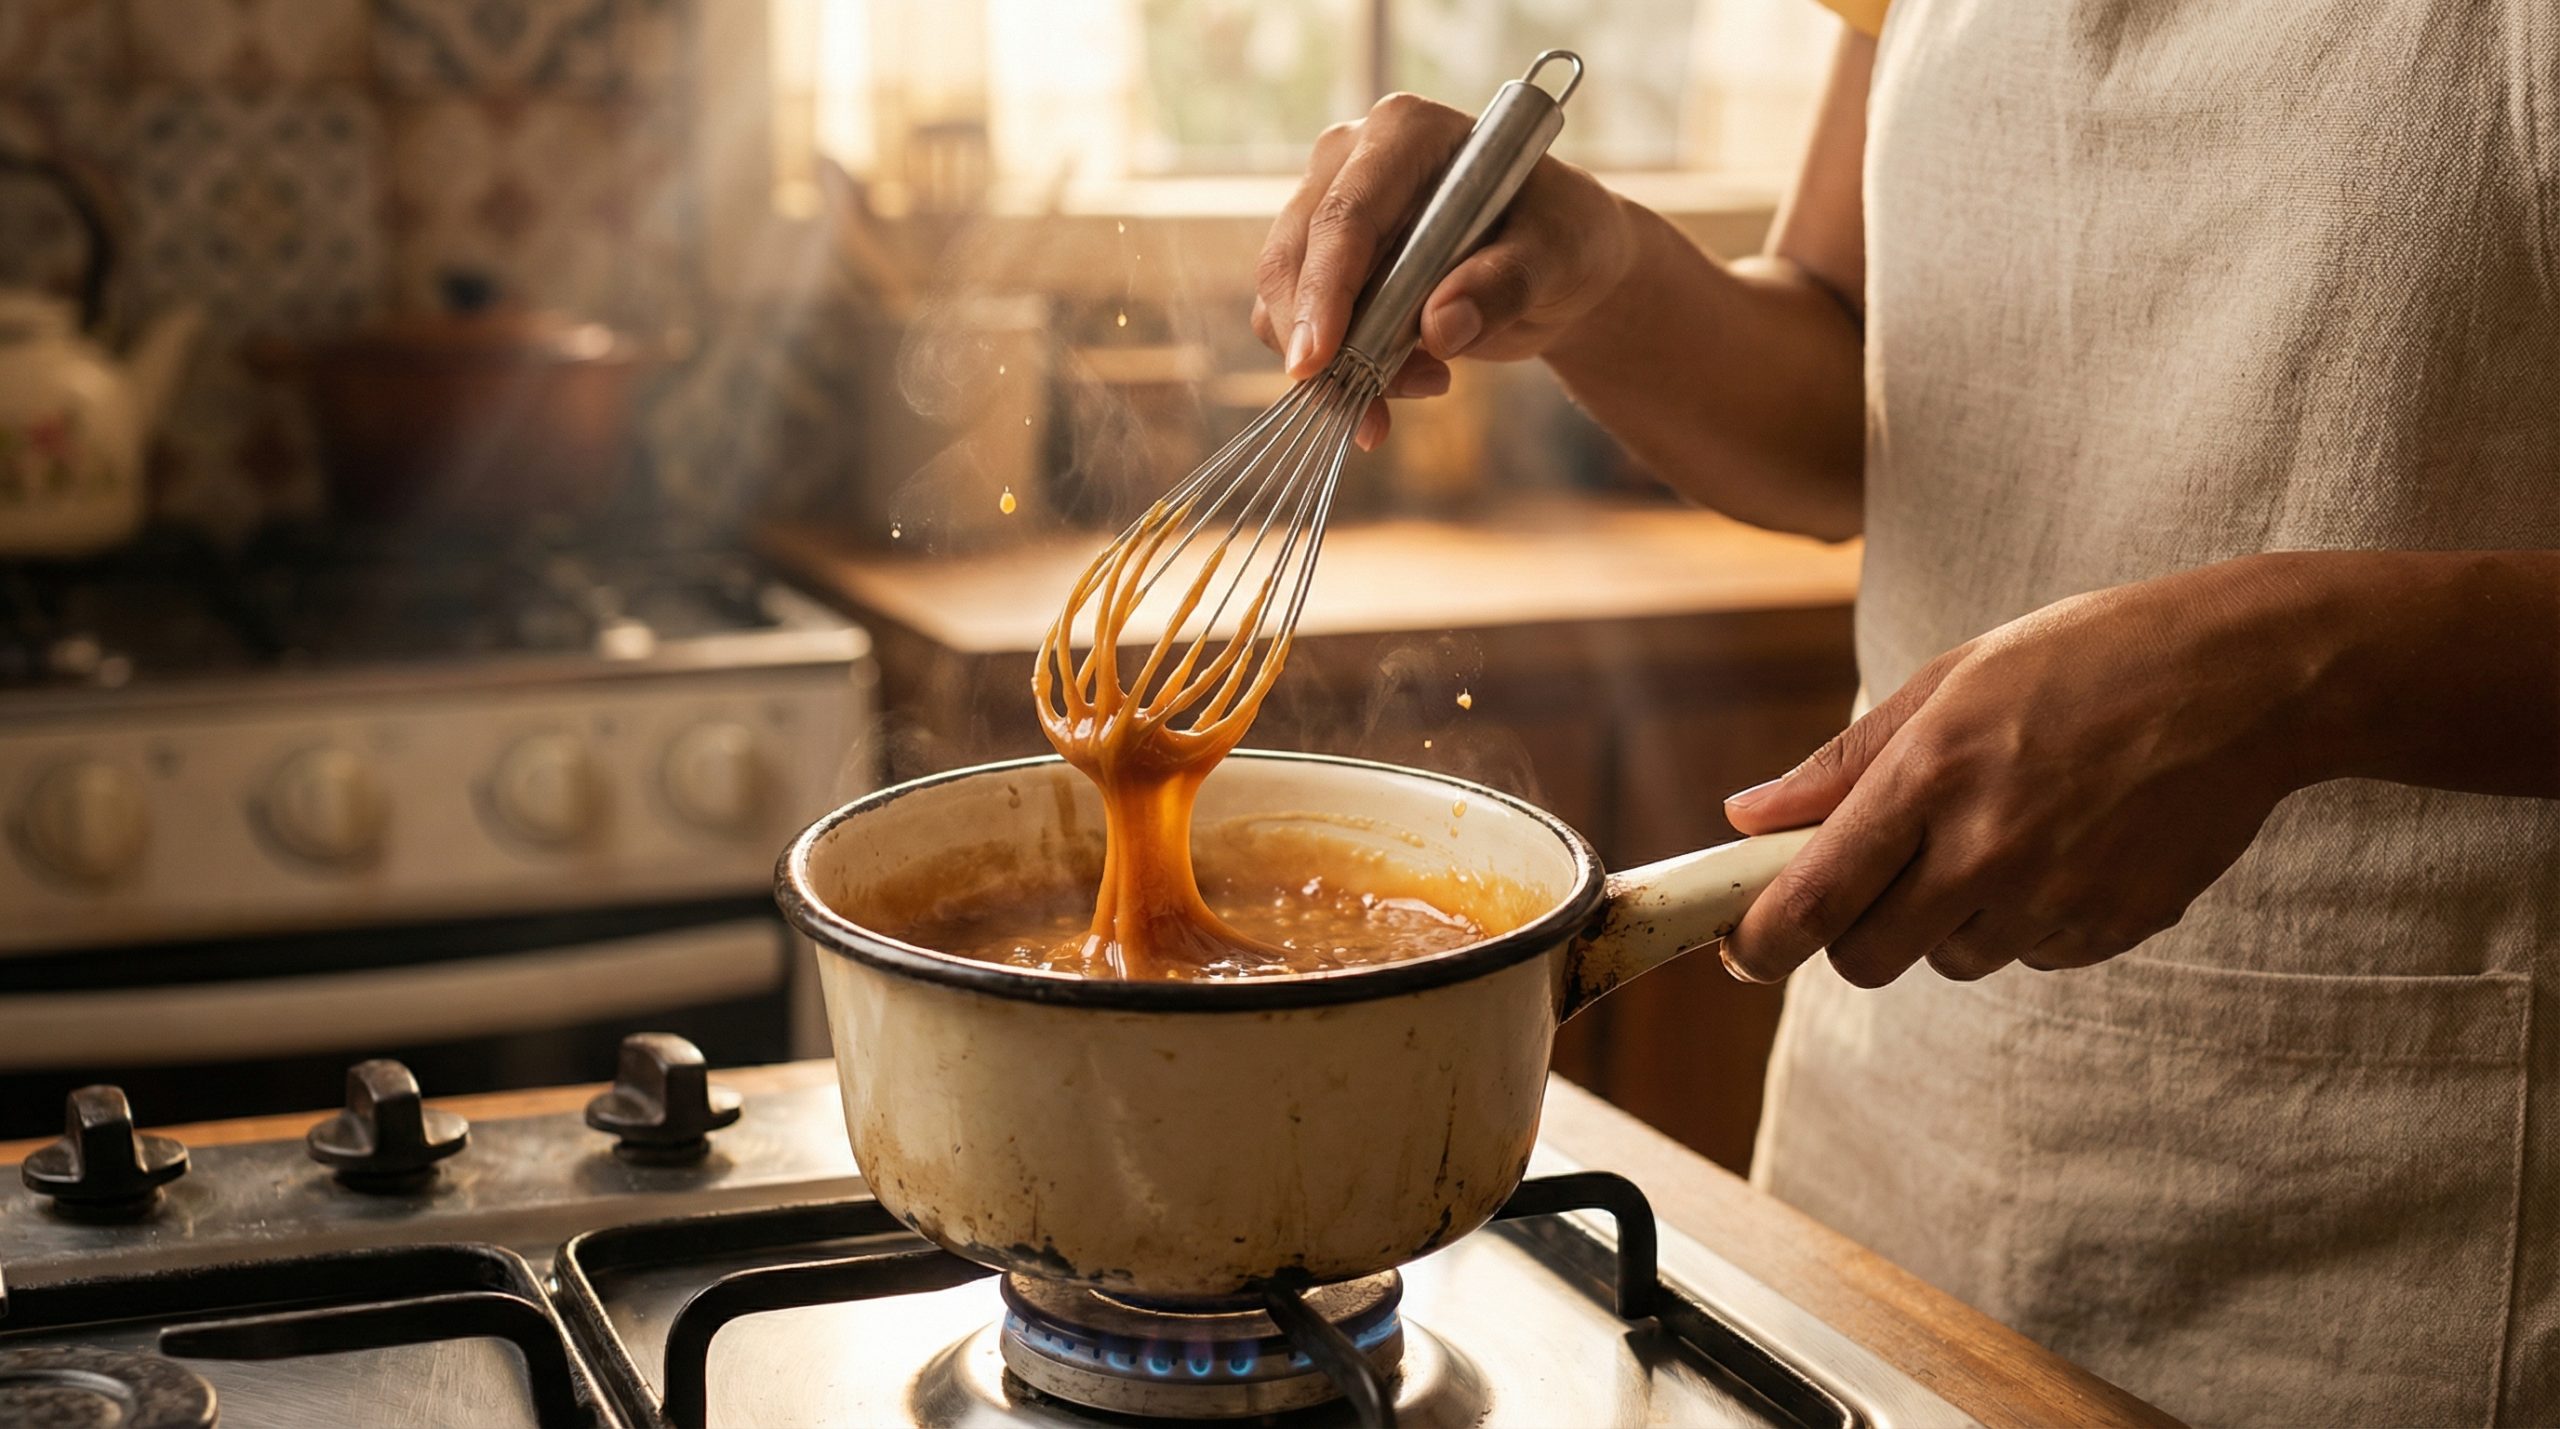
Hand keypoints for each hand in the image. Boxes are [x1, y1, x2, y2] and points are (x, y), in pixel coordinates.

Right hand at [1253, 92, 1635, 448]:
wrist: (1555, 265)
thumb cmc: (1561, 237)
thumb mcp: (1557, 255)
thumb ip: (1504, 284)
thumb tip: (1441, 328)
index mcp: (1406, 132)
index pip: (1345, 214)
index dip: (1324, 290)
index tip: (1317, 360)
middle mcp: (1349, 160)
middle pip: (1294, 255)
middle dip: (1321, 342)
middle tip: (1369, 409)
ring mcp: (1325, 209)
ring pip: (1283, 297)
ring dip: (1334, 364)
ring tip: (1426, 383)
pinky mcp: (1320, 263)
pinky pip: (1296, 325)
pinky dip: (1333, 373)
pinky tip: (1396, 391)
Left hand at [1720, 557, 2332, 986]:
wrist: (2246, 679)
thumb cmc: (2086, 660)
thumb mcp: (1949, 682)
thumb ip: (1842, 763)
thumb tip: (1746, 819)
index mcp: (1931, 776)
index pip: (1814, 898)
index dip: (1761, 942)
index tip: (1741, 952)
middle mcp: (1986, 851)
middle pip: (1869, 957)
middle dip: (1854, 933)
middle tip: (1877, 882)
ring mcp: (2054, 899)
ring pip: (1952, 959)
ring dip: (1950, 920)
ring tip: (2004, 830)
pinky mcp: (2113, 929)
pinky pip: (2032, 956)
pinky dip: (2028, 921)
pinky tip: (2067, 846)